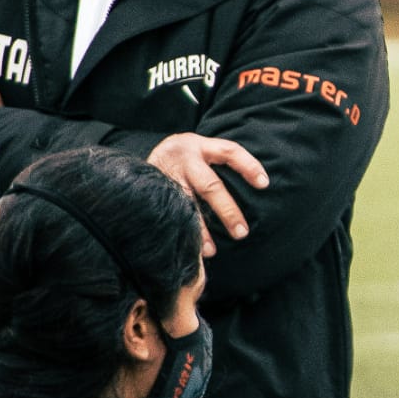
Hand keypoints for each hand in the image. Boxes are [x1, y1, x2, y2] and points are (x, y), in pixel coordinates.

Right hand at [148, 134, 268, 255]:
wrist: (133, 161)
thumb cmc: (180, 160)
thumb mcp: (198, 151)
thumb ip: (218, 163)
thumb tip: (257, 187)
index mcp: (200, 146)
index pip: (230, 152)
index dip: (248, 166)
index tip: (264, 184)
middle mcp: (184, 159)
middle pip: (210, 186)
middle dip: (227, 211)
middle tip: (241, 233)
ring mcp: (166, 175)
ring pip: (187, 205)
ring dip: (200, 230)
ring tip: (212, 250)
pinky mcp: (152, 191)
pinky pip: (169, 215)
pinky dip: (181, 231)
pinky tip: (188, 248)